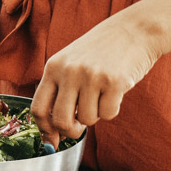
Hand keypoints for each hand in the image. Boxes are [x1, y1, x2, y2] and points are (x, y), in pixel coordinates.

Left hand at [30, 13, 161, 149]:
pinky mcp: (114, 82)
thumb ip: (60, 92)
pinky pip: (108, 114)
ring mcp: (91, 76)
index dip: (44, 130)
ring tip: (101, 93)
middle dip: (71, 132)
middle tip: (80, 127)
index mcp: (53, 67)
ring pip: (88, 120)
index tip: (53, 141)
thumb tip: (52, 136)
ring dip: (96, 115)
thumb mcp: (71, 64)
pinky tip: (115, 90)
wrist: (133, 30)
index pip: (38, 108)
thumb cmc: (100, 52)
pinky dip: (112, 108)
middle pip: (61, 121)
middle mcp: (69, 71)